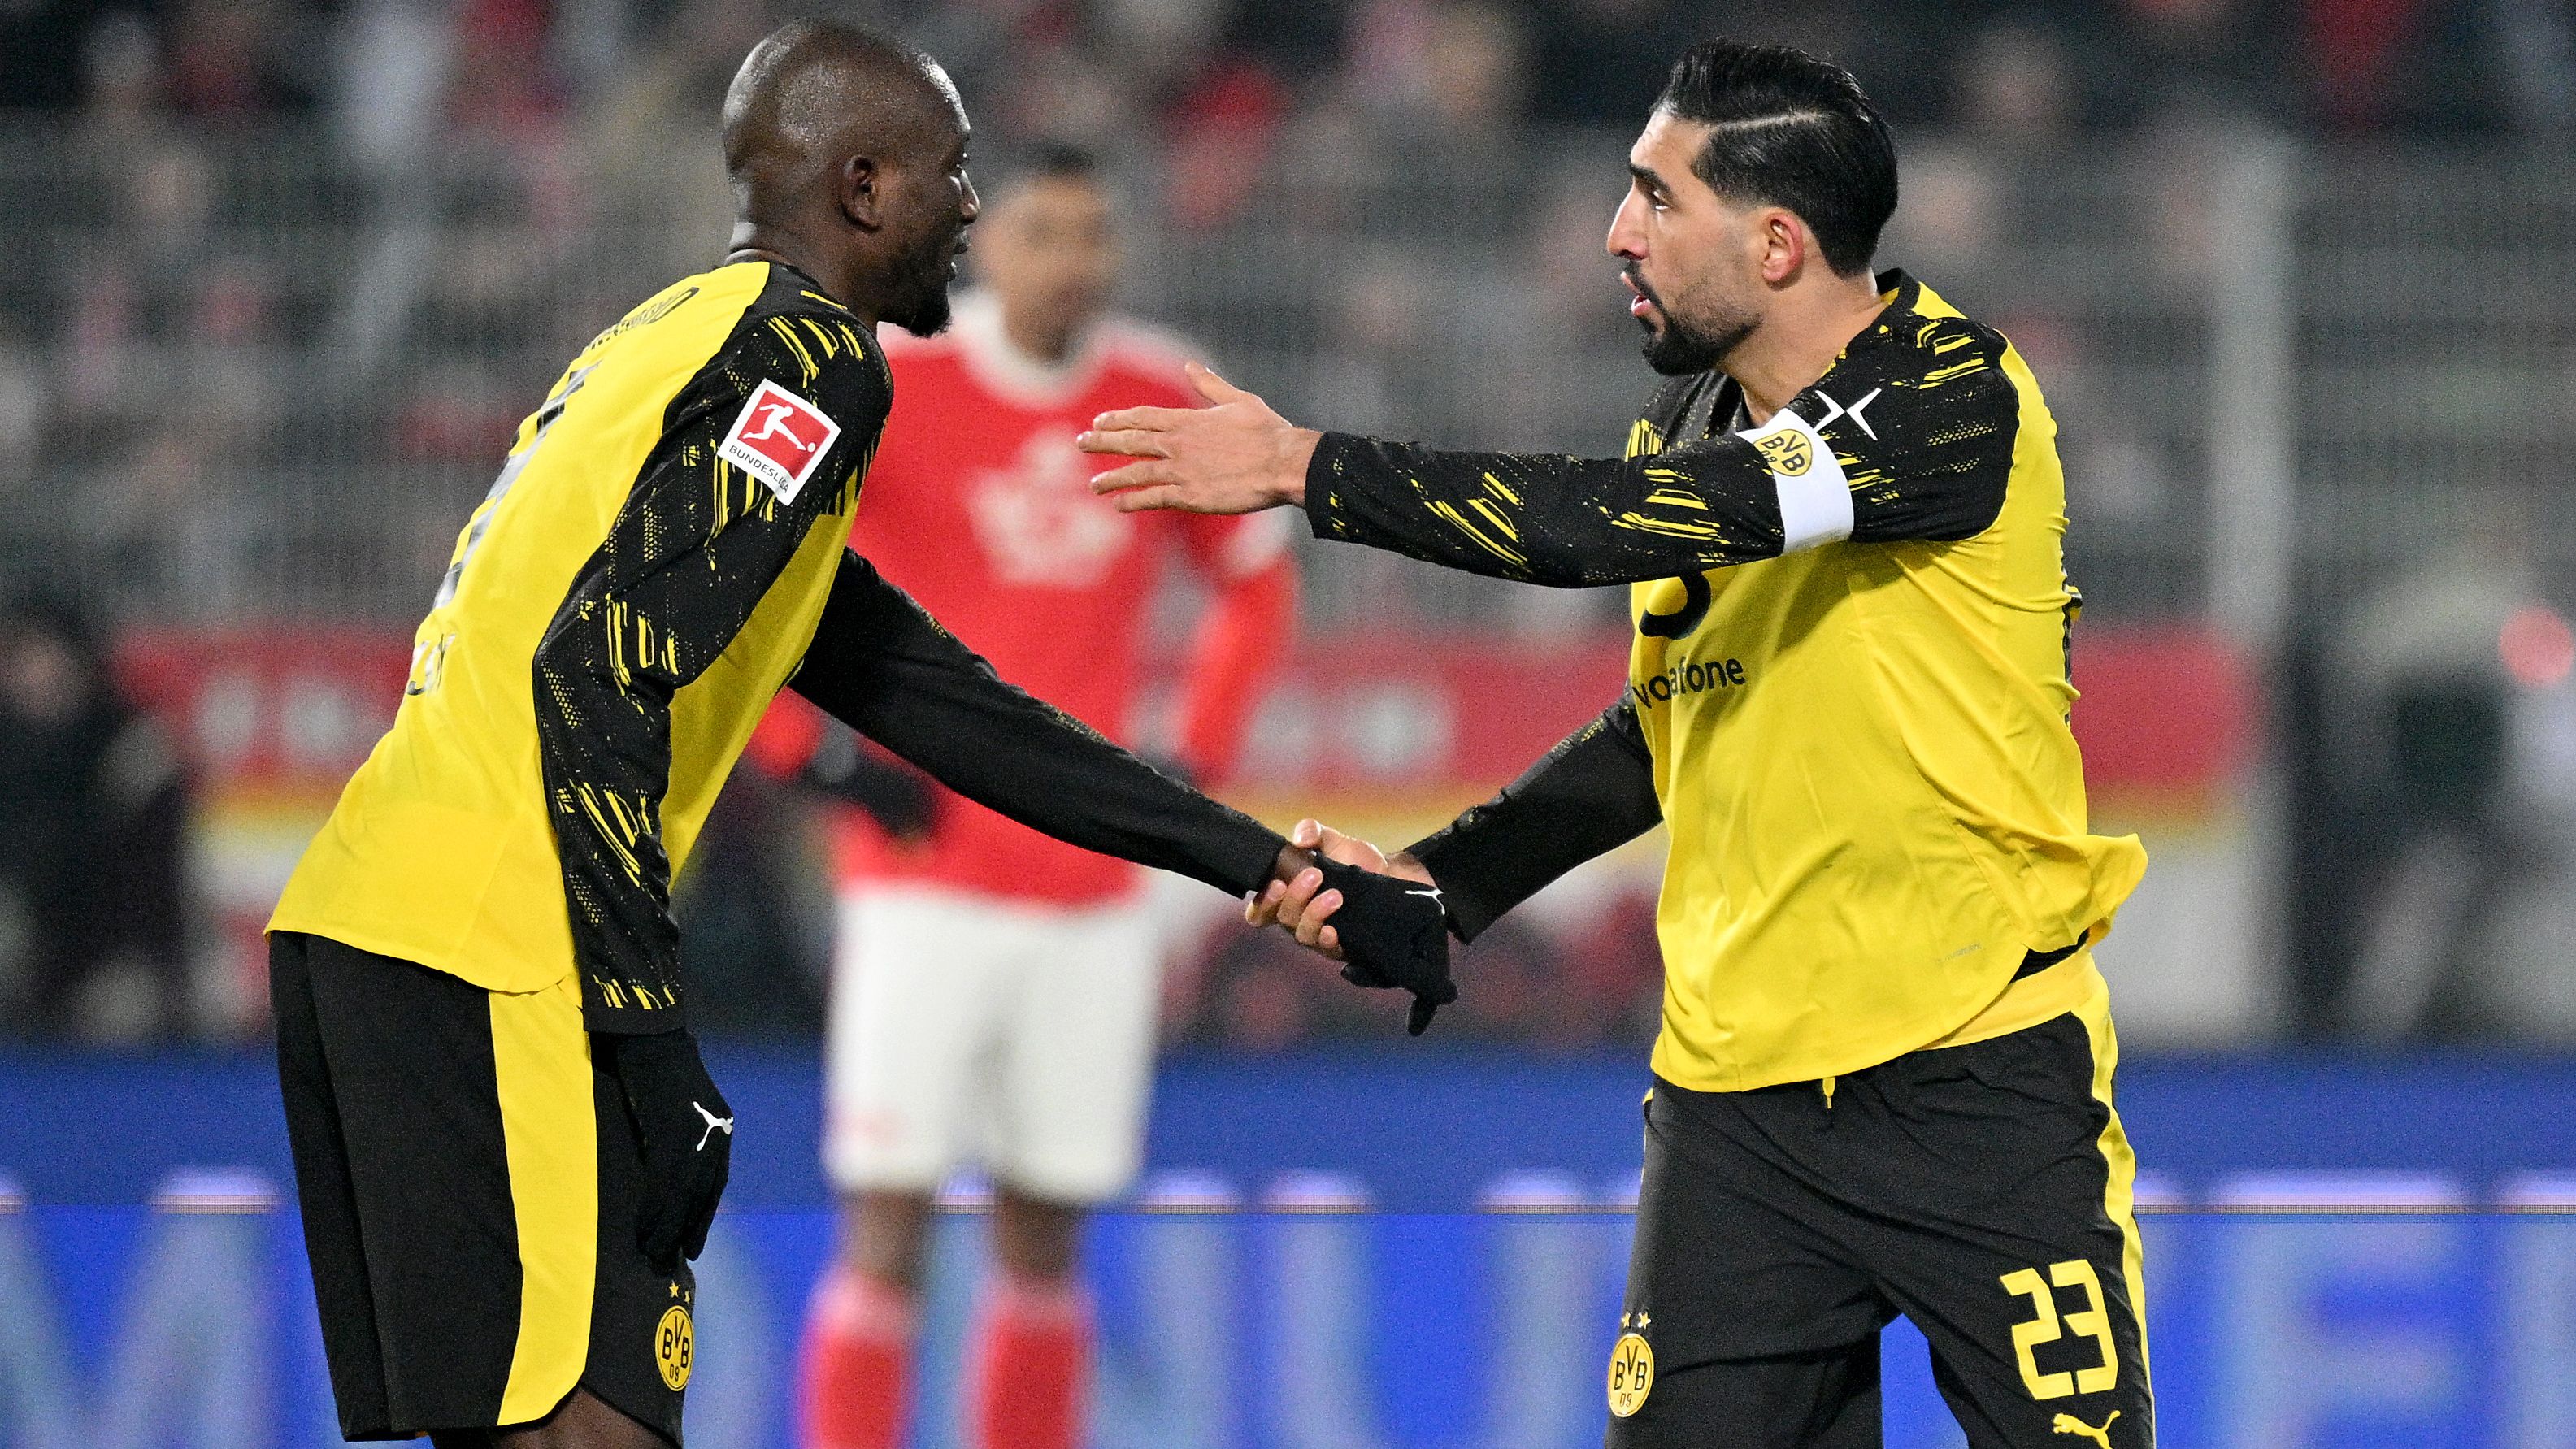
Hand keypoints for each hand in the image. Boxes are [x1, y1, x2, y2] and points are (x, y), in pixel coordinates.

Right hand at [603, 1028, 732, 1271]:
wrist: (647, 1033)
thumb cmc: (653, 1068)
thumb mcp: (676, 1108)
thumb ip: (678, 1139)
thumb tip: (662, 1178)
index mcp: (721, 1126)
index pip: (715, 1184)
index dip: (702, 1217)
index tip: (692, 1247)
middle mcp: (716, 1131)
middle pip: (701, 1194)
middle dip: (685, 1230)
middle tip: (669, 1261)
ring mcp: (697, 1131)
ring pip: (683, 1193)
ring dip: (666, 1227)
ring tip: (651, 1254)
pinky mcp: (673, 1129)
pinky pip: (663, 1180)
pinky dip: (652, 1208)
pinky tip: (641, 1228)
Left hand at [1077, 361, 1322, 514]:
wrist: (1283, 463)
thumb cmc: (1268, 432)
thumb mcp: (1239, 400)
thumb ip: (1210, 385)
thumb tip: (1191, 366)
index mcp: (1187, 419)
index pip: (1142, 417)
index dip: (1117, 420)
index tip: (1098, 422)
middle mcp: (1177, 443)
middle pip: (1130, 441)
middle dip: (1101, 443)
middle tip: (1080, 444)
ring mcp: (1181, 470)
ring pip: (1135, 472)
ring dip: (1111, 478)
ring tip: (1093, 485)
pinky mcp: (1189, 496)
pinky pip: (1153, 498)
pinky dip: (1133, 501)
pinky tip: (1118, 505)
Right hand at [1253, 819, 1453, 1034]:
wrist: (1393, 877)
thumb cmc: (1356, 860)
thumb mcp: (1333, 840)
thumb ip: (1312, 832)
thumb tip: (1300, 838)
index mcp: (1289, 896)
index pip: (1261, 911)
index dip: (1261, 903)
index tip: (1276, 883)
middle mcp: (1299, 919)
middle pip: (1282, 919)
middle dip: (1296, 896)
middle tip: (1315, 875)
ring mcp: (1319, 936)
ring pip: (1302, 935)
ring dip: (1314, 914)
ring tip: (1335, 895)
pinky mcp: (1340, 948)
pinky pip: (1326, 951)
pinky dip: (1326, 940)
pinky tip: (1334, 929)